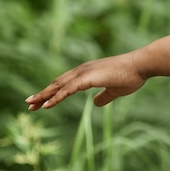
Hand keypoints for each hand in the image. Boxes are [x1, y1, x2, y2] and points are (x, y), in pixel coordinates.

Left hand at [25, 53, 145, 109]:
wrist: (141, 65)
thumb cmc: (132, 76)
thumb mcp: (116, 90)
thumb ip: (104, 96)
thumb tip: (95, 103)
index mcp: (89, 72)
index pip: (66, 82)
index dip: (53, 92)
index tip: (42, 102)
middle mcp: (83, 70)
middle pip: (58, 83)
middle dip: (43, 94)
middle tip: (29, 104)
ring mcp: (84, 73)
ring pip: (59, 86)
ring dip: (44, 95)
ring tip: (30, 105)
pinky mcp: (87, 78)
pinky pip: (67, 90)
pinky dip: (56, 97)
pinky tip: (46, 105)